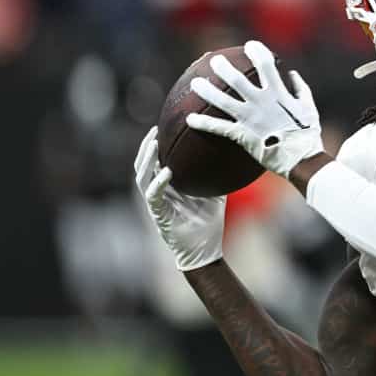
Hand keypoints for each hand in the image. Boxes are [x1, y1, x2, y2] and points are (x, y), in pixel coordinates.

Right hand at [134, 126, 225, 270]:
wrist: (205, 249)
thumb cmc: (208, 221)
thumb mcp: (215, 193)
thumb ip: (217, 176)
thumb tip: (232, 157)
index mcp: (169, 186)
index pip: (157, 161)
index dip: (156, 145)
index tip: (163, 127)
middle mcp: (159, 192)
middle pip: (144, 164)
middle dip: (146, 146)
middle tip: (154, 130)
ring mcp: (156, 203)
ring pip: (142, 177)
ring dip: (147, 160)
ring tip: (154, 144)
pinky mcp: (158, 214)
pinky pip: (153, 196)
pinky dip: (158, 183)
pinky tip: (166, 172)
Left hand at [187, 40, 324, 177]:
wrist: (302, 160)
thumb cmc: (308, 136)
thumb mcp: (310, 108)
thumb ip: (301, 89)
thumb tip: (293, 74)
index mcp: (278, 93)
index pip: (266, 65)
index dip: (257, 52)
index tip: (250, 45)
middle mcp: (261, 102)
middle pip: (236, 79)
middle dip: (223, 67)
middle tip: (214, 61)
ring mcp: (250, 118)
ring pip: (223, 100)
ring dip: (207, 91)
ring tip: (195, 83)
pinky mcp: (243, 135)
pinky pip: (219, 127)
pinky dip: (204, 123)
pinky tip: (189, 119)